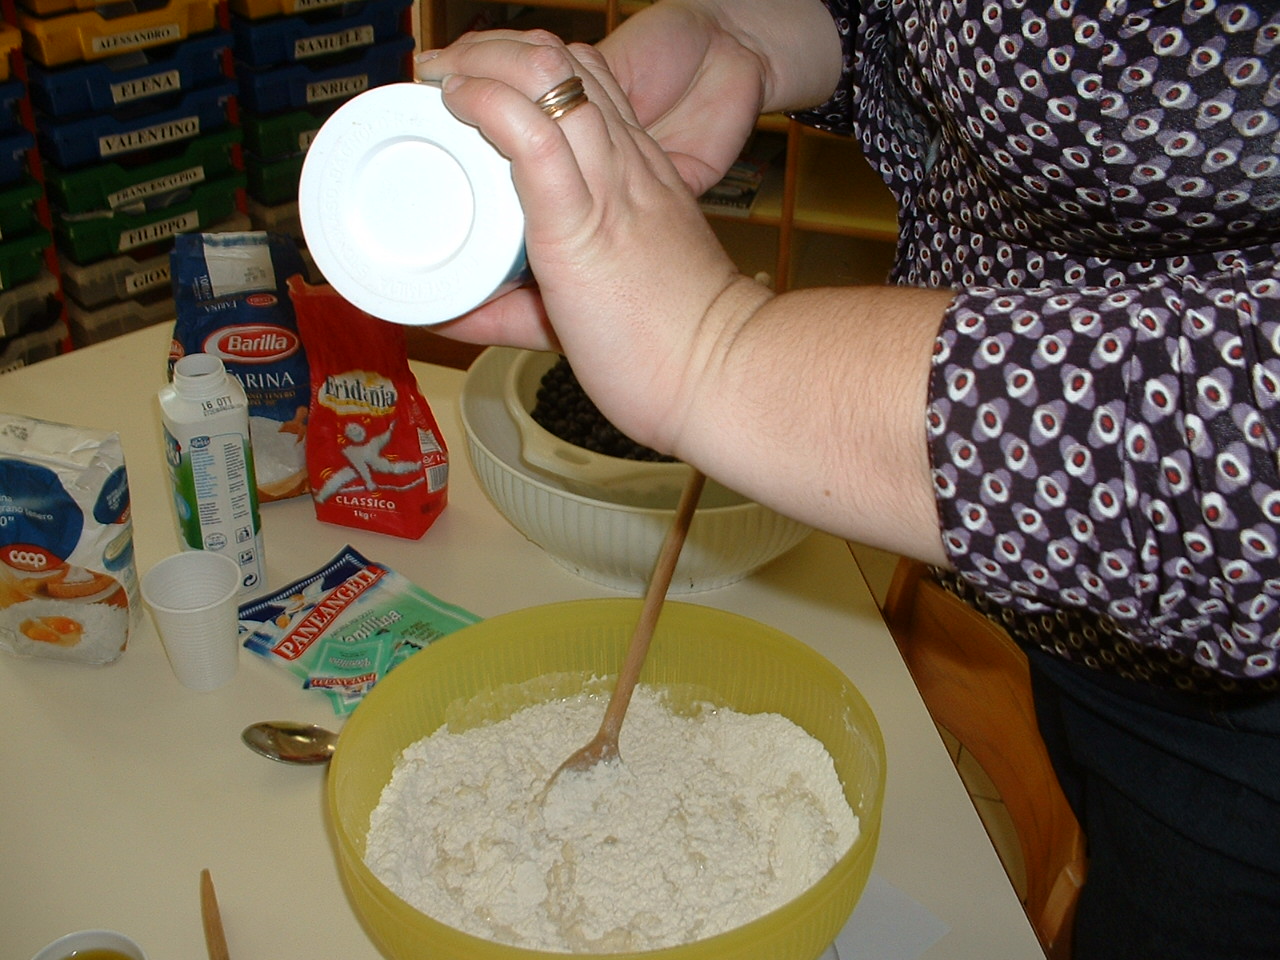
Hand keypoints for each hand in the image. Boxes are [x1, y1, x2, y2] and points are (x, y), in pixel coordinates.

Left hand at [415, 30, 760, 452]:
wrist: (722, 377)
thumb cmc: (671, 347)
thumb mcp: (599, 297)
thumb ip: (524, 304)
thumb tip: (447, 314)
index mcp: (637, 175)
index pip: (586, 81)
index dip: (525, 65)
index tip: (471, 84)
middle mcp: (626, 165)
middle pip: (559, 60)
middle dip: (490, 50)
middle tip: (439, 75)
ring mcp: (608, 187)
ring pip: (547, 78)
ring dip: (481, 63)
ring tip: (440, 84)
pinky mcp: (584, 221)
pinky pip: (534, 135)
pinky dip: (488, 106)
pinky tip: (460, 106)